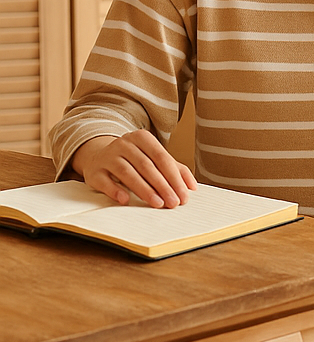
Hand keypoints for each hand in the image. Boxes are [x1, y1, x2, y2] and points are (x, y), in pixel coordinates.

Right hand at [71, 131, 197, 208]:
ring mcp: (107, 156)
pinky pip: (105, 181)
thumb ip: (175, 169)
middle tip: (173, 202)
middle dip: (162, 186)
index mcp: (142, 138)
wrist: (99, 156)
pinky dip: (115, 190)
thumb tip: (192, 186)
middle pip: (146, 166)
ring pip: (127, 172)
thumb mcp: (154, 159)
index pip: (161, 157)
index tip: (183, 195)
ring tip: (157, 203)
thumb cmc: (134, 160)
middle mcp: (124, 144)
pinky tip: (126, 199)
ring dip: (144, 189)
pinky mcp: (94, 171)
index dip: (174, 177)